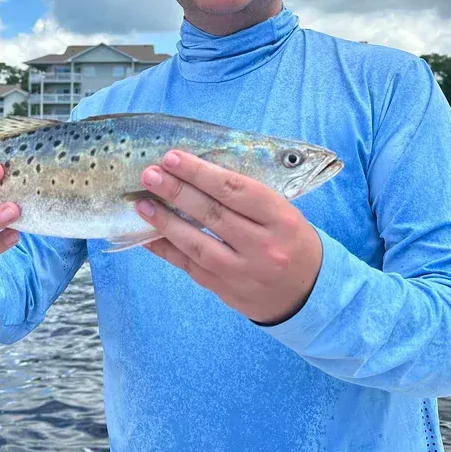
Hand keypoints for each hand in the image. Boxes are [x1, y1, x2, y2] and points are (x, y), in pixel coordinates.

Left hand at [135, 150, 323, 325]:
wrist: (308, 293)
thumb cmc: (291, 241)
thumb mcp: (283, 213)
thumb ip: (247, 196)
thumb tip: (197, 174)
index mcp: (281, 219)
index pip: (236, 190)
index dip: (201, 173)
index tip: (173, 158)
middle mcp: (263, 246)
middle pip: (213, 214)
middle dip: (177, 191)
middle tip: (150, 174)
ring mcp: (243, 272)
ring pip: (197, 244)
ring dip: (165, 222)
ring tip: (141, 203)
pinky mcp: (226, 290)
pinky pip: (190, 266)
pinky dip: (166, 250)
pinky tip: (147, 235)